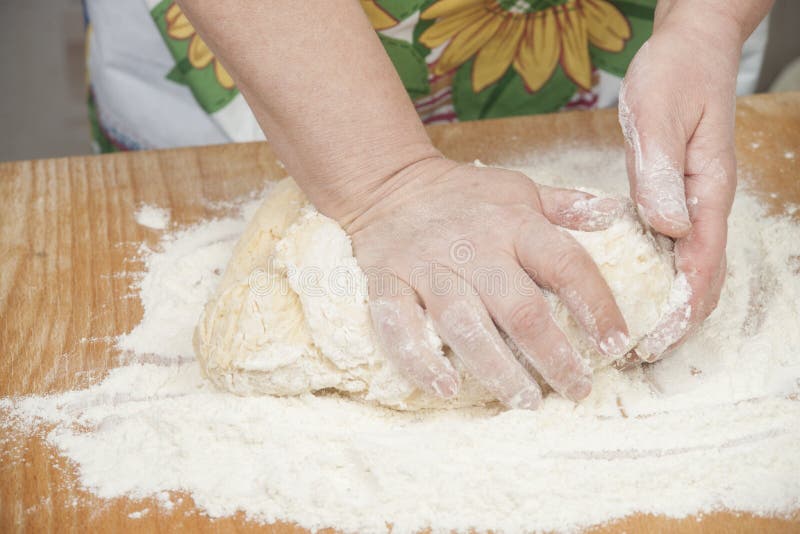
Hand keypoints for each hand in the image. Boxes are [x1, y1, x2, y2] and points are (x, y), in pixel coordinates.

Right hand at [346, 158, 629, 408]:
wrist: (389, 185)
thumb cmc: (464, 196)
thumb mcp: (520, 190)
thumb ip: (566, 206)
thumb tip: (615, 214)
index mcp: (515, 224)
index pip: (565, 265)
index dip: (596, 307)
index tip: (616, 345)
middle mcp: (474, 247)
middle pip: (519, 308)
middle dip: (553, 355)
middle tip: (575, 389)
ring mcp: (427, 267)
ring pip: (464, 324)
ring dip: (496, 369)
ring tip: (523, 400)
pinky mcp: (388, 283)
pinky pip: (399, 326)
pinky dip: (420, 360)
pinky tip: (446, 388)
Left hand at [618, 4, 745, 360]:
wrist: (690, 48)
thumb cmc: (676, 73)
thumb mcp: (659, 115)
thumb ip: (659, 171)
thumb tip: (667, 228)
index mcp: (707, 191)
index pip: (702, 265)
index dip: (681, 309)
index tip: (654, 341)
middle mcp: (703, 204)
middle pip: (701, 278)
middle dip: (676, 321)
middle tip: (637, 354)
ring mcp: (689, 203)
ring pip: (687, 268)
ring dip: (666, 305)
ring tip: (630, 336)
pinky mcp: (671, 196)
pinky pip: (668, 247)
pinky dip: (655, 277)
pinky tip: (626, 290)